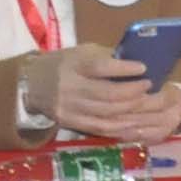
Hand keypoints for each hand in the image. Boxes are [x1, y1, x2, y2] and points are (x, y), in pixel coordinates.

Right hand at [27, 47, 176, 143]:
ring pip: (106, 113)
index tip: (143, 68)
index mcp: (73, 65)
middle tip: (149, 86)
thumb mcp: (82, 52)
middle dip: (133, 92)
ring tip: (147, 102)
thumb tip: (140, 62)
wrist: (31, 83)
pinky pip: (99, 127)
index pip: (99, 68)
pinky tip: (135, 121)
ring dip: (131, 109)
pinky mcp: (70, 122)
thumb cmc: (65, 63)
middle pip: (106, 94)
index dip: (123, 69)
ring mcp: (69, 108)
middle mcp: (69, 87)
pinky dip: (120, 126)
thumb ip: (108, 57)